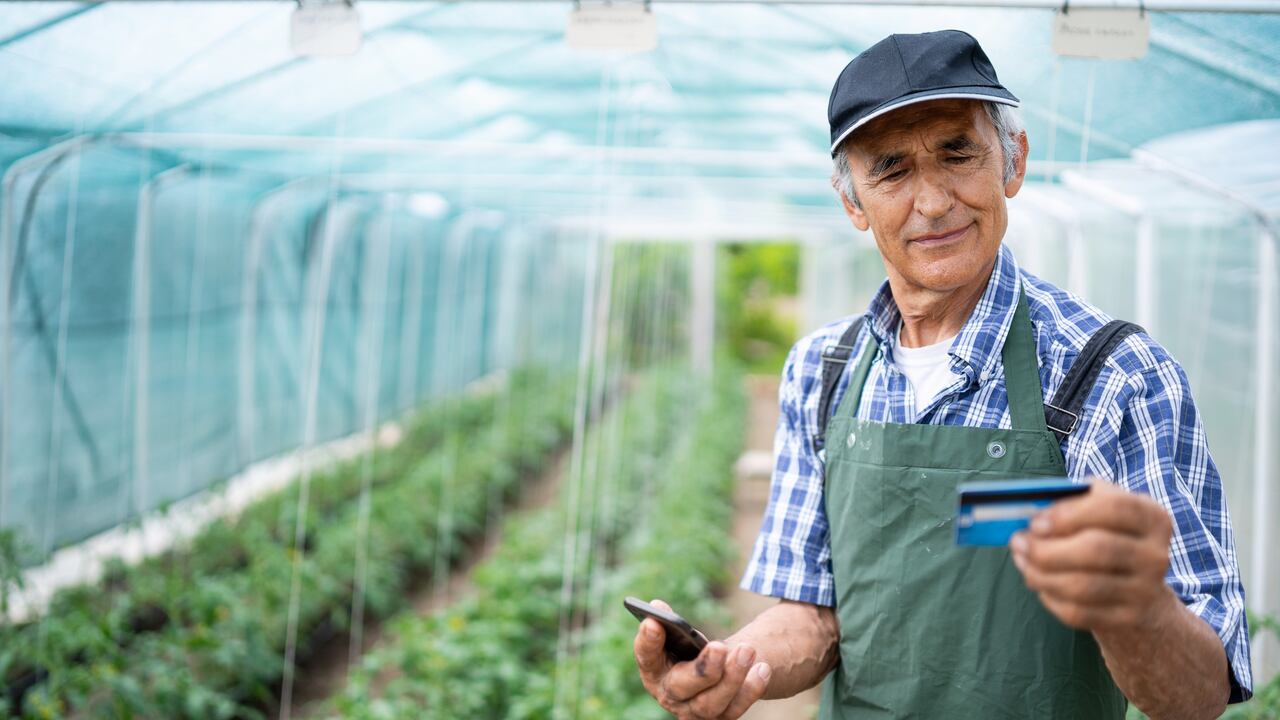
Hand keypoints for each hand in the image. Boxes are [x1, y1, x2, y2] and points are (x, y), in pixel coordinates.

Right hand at [633, 598, 771, 718]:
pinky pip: (735, 709)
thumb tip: (658, 607)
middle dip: (703, 668)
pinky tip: (763, 669)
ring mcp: (693, 711)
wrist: (714, 673)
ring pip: (710, 702)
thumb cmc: (690, 650)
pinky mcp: (719, 718)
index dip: (647, 641)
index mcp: (653, 670)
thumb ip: (671, 624)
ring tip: (748, 650)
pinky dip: (750, 689)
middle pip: (681, 686)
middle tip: (720, 647)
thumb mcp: (681, 636)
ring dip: (732, 677)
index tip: (653, 622)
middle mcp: (669, 695)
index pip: (646, 657)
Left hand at [1010, 479, 1176, 632]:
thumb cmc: (1106, 535)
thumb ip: (1071, 502)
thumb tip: (1032, 511)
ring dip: (1040, 574)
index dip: (1069, 514)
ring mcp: (1146, 590)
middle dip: (1047, 547)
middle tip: (1018, 542)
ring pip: (1082, 586)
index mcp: (1152, 517)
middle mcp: (1156, 555)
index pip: (1114, 508)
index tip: (1035, 521)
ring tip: (1022, 561)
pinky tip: (1039, 582)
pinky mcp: (1128, 618)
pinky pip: (1078, 612)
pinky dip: (1049, 597)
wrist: (1137, 586)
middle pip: (1096, 549)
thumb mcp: (1099, 510)